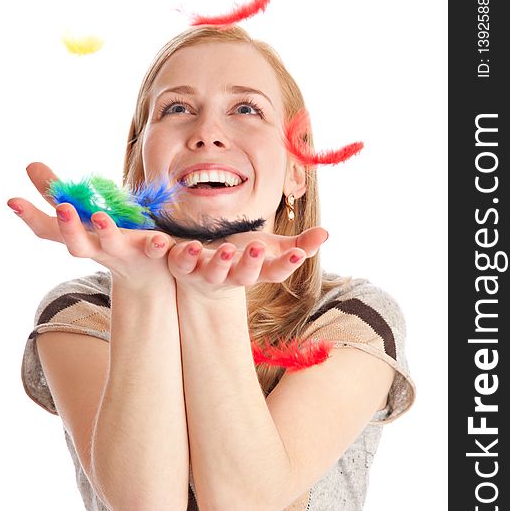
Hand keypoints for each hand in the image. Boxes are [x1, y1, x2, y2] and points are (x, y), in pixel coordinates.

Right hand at [7, 162, 176, 289]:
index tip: (12, 200)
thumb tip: (30, 165)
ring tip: (101, 216)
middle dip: (68, 227)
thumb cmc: (110, 239)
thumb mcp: (83, 216)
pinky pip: (156, 248)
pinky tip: (162, 239)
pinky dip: (158, 244)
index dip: (31, 217)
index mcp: (81, 236)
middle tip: (62, 208)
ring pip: (113, 244)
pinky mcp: (153, 251)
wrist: (149, 275)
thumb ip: (58, 194)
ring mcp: (126, 250)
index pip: (51, 231)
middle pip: (78, 244)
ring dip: (107, 231)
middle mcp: (99, 247)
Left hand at [167, 227, 328, 298]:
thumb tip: (327, 233)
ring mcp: (206, 274)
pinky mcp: (184, 266)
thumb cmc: (242, 258)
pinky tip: (192, 245)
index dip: (286, 265)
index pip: (274, 273)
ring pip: (213, 273)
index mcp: (255, 272)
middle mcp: (232, 277)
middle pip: (244, 276)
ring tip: (227, 248)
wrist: (200, 276)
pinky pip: (182, 262)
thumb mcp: (271, 248)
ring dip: (220, 262)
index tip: (299, 253)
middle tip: (259, 247)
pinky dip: (186, 255)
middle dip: (251, 263)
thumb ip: (298, 242)